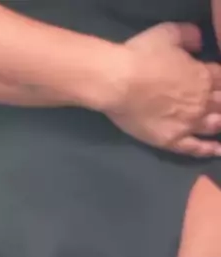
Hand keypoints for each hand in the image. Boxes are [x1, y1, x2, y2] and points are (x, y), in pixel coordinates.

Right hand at [106, 23, 220, 156]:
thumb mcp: (168, 33)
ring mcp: (189, 123)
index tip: (216, 82)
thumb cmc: (141, 55)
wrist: (119, 82)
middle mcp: (202, 101)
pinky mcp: (173, 140)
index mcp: (203, 75)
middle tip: (218, 105)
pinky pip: (195, 148)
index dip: (220, 80)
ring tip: (219, 124)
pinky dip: (208, 149)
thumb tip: (199, 42)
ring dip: (220, 123)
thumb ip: (189, 35)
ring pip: (214, 125)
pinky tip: (216, 150)